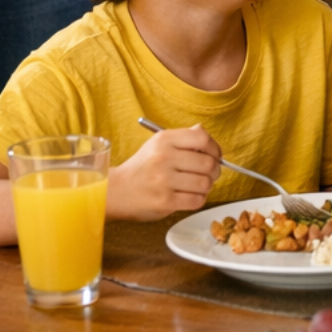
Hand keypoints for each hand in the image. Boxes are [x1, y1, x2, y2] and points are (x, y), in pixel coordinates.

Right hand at [108, 123, 222, 220]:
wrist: (116, 191)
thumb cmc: (142, 167)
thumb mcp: (157, 145)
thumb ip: (182, 138)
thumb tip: (203, 131)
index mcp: (164, 140)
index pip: (202, 138)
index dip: (215, 148)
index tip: (215, 156)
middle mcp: (164, 157)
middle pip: (208, 163)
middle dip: (214, 171)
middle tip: (209, 174)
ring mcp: (164, 180)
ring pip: (205, 183)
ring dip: (206, 186)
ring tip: (198, 185)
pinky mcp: (165, 201)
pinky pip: (197, 200)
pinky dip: (198, 199)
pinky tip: (190, 196)